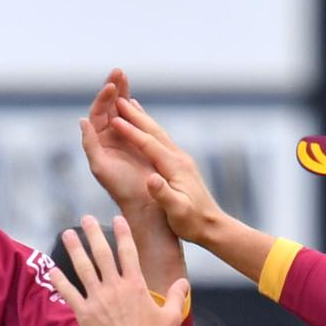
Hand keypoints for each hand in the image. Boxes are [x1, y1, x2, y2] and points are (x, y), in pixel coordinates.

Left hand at [49, 216, 184, 325]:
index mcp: (136, 285)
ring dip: (75, 249)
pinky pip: (69, 294)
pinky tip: (52, 270)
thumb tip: (184, 282)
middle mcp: (115, 287)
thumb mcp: (172, 316)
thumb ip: (176, 295)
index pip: (128, 252)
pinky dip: (60, 281)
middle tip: (85, 218)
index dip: (122, 233)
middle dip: (93, 233)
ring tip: (67, 234)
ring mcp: (98, 299)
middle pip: (102, 254)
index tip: (116, 218)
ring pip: (84, 268)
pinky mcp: (85, 314)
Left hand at [80, 69, 158, 214]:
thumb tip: (82, 120)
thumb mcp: (100, 167)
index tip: (110, 86)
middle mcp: (108, 136)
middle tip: (118, 71)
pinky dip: (133, 105)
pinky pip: (134, 118)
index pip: (98, 113)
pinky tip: (134, 96)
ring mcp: (123, 136)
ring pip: (121, 109)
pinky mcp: (138, 139)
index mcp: (97, 140)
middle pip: (108, 106)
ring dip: (122, 92)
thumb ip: (90, 144)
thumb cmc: (120, 187)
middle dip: (113, 88)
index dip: (103, 98)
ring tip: (123, 74)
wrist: (143, 200)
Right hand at [109, 97, 229, 245]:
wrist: (213, 226)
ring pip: (158, 133)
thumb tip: (151, 179)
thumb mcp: (177, 211)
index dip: (130, 131)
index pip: (149, 143)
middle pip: (154, 131)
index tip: (113, 119)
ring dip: (141, 117)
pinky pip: (161, 141)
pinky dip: (148, 130)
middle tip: (116, 98)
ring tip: (127, 103)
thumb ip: (164, 195)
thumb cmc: (193, 222)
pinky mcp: (181, 165)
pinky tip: (144, 127)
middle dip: (134, 114)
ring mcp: (181, 160)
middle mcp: (179, 158)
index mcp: (175, 167)